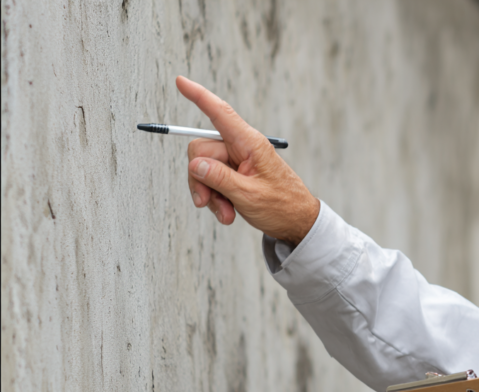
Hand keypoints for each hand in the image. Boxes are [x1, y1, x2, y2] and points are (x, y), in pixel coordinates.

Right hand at [176, 76, 320, 244]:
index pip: (220, 113)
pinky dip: (215, 198)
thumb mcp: (249, 195)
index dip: (199, 96)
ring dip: (209, 193)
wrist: (296, 223)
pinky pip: (212, 180)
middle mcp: (242, 148)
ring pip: (203, 169)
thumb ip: (220, 178)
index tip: (181, 81)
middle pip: (201, 150)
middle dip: (200, 178)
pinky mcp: (235, 175)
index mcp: (250, 144)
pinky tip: (228, 213)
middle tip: (209, 202)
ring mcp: (238, 162)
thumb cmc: (282, 206)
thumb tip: (195, 165)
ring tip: (225, 213)